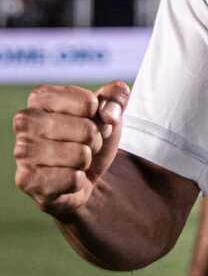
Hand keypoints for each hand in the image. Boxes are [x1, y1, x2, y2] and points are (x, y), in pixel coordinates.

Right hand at [13, 80, 129, 216]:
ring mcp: (22, 151)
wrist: (83, 175)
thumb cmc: (90, 135)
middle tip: (83, 144)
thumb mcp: (110, 109)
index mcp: (42, 96)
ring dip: (86, 160)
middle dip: (95, 140)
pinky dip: (78, 181)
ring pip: (80, 155)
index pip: (89, 103)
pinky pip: (72, 179)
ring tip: (74, 160)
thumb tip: (108, 113)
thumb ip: (117, 95)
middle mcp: (25, 120)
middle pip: (87, 130)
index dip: (99, 116)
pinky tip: (66, 177)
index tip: (90, 120)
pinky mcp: (26, 180)